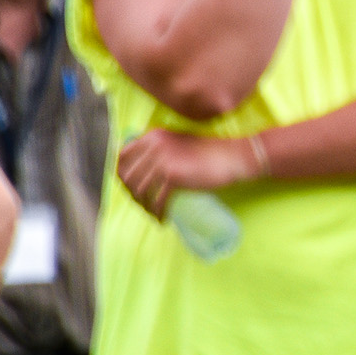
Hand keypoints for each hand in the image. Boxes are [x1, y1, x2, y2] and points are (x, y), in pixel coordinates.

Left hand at [115, 129, 264, 219]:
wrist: (233, 155)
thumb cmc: (209, 151)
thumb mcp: (178, 142)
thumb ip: (159, 148)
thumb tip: (141, 167)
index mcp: (153, 136)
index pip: (122, 157)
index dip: (122, 176)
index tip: (130, 188)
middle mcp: (153, 145)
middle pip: (129, 176)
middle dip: (132, 194)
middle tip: (143, 205)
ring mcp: (162, 160)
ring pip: (141, 190)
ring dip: (144, 206)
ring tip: (153, 213)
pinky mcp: (173, 176)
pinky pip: (157, 199)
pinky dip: (158, 212)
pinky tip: (163, 218)